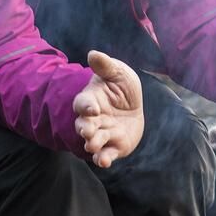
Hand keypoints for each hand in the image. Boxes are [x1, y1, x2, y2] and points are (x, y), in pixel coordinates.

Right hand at [73, 48, 143, 166]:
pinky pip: (106, 154)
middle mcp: (94, 120)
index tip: (91, 108)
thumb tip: (93, 53)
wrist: (132, 105)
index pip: (82, 103)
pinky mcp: (113, 146)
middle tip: (87, 131)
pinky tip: (104, 162)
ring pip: (93, 141)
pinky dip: (103, 159)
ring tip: (93, 145)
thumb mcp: (118, 73)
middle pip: (83, 126)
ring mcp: (103, 134)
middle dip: (85, 129)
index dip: (85, 106)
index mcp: (92, 100)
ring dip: (92, 144)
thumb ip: (105, 66)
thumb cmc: (121, 86)